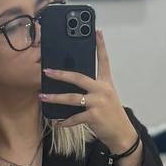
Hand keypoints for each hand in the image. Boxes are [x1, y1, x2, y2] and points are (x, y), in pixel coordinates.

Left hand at [39, 29, 135, 152]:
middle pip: (78, 77)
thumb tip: (72, 86)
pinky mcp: (94, 116)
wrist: (122, 134)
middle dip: (61, 74)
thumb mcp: (106, 98)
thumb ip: (93, 90)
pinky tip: (58, 123)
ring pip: (71, 98)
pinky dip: (65, 121)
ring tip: (42, 97)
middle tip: (47, 71)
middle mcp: (102, 90)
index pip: (104, 61)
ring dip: (55, 98)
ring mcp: (98, 103)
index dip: (101, 46)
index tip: (97, 32)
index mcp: (106, 83)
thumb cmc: (111, 115)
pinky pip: (74, 117)